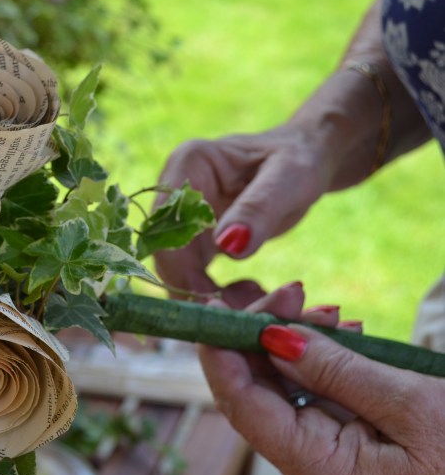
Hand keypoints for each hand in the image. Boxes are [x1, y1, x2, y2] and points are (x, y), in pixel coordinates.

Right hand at [154, 128, 328, 306]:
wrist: (308, 157)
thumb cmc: (301, 158)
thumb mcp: (288, 179)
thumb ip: (258, 210)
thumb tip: (228, 247)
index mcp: (187, 165)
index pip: (166, 230)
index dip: (183, 273)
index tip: (219, 308)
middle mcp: (174, 193)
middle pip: (170, 258)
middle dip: (203, 295)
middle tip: (248, 318)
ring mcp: (182, 219)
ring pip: (182, 274)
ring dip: (214, 301)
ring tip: (260, 305)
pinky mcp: (196, 240)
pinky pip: (198, 278)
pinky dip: (223, 296)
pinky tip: (254, 296)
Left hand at [198, 287, 444, 474]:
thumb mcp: (415, 409)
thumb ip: (339, 372)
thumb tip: (273, 338)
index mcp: (315, 468)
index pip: (240, 403)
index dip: (219, 350)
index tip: (213, 304)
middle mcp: (311, 465)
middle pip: (259, 389)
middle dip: (265, 333)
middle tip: (292, 289)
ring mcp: (331, 456)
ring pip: (289, 388)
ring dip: (297, 341)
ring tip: (328, 309)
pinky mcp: (353, 446)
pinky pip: (321, 396)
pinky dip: (326, 359)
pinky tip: (343, 331)